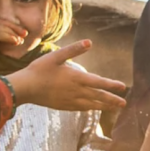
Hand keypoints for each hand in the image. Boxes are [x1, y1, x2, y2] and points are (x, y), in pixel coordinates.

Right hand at [4, 41, 125, 111]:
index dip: (111, 85)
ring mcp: (70, 100)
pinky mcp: (63, 106)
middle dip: (112, 100)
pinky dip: (90, 108)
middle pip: (98, 96)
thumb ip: (73, 50)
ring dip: (104, 106)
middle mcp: (76, 91)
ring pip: (91, 104)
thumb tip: (89, 42)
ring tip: (113, 107)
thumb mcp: (56, 56)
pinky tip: (93, 108)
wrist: (25, 88)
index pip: (98, 82)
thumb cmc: (39, 69)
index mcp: (76, 78)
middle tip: (124, 103)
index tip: (123, 87)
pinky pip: (81, 108)